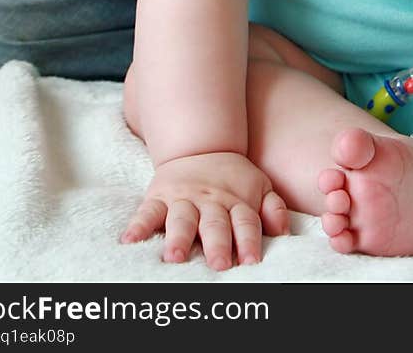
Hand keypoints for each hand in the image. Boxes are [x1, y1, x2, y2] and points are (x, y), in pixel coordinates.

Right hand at [121, 152, 288, 268]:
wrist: (199, 147)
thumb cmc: (233, 179)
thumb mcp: (259, 186)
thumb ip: (273, 208)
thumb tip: (283, 232)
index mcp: (236, 201)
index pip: (245, 222)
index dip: (249, 241)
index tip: (250, 261)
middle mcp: (209, 202)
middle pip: (215, 224)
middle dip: (217, 244)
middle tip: (218, 265)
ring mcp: (183, 200)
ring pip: (181, 220)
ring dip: (178, 238)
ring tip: (174, 257)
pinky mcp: (158, 198)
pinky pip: (146, 212)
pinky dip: (138, 226)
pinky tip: (129, 241)